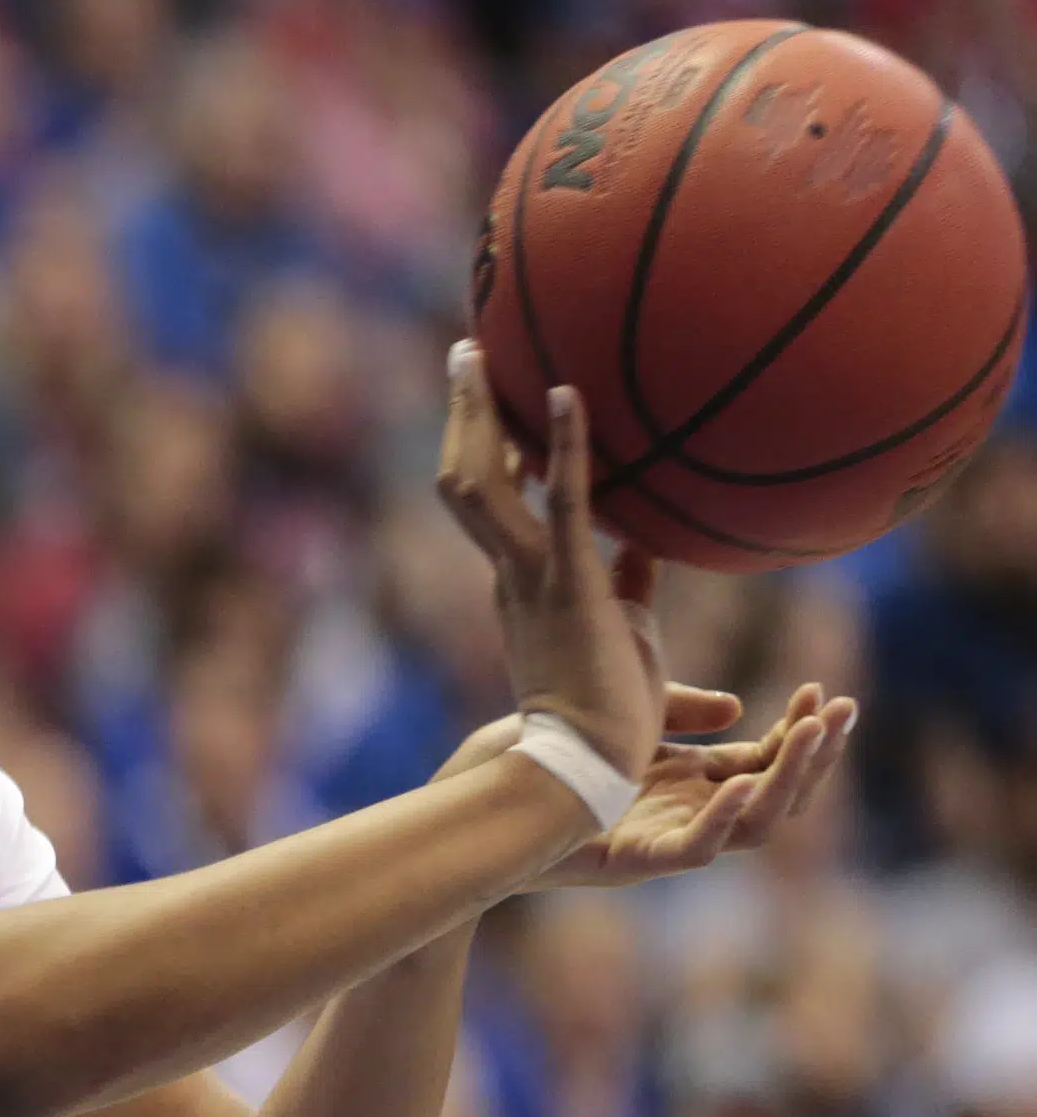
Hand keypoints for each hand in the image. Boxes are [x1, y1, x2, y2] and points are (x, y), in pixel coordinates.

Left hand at [434, 682, 854, 886]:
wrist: (471, 800)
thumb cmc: (532, 759)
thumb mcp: (618, 717)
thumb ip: (673, 705)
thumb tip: (736, 702)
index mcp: (686, 784)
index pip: (767, 764)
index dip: (801, 733)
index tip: (823, 692)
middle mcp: (684, 816)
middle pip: (778, 797)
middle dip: (815, 755)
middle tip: (842, 709)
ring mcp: (661, 842)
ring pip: (754, 827)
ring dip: (788, 782)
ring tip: (809, 733)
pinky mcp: (630, 861)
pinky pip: (695, 850)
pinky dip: (724, 819)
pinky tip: (744, 781)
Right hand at [436, 345, 664, 777]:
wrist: (589, 762)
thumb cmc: (612, 714)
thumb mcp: (626, 628)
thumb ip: (632, 582)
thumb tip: (652, 546)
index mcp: (517, 581)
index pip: (490, 503)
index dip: (485, 450)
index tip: (488, 400)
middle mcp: (509, 571)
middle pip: (467, 479)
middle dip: (463, 415)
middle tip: (467, 354)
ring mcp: (530, 575)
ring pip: (482, 483)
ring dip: (480, 416)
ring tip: (481, 357)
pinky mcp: (567, 582)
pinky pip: (564, 502)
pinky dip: (566, 447)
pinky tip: (569, 391)